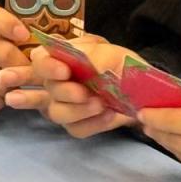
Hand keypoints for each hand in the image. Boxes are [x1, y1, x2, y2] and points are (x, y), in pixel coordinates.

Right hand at [1, 35, 137, 136]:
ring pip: (58, 113)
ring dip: (78, 110)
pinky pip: (76, 129)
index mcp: (61, 58)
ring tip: (100, 104)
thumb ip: (93, 56)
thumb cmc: (121, 64)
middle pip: (48, 89)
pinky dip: (93, 123)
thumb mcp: (111, 52)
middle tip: (84, 93)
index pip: (39, 60)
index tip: (64, 71)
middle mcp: (57, 82)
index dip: (46, 66)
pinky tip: (108, 114)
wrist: (141, 89)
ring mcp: (64, 105)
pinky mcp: (76, 124)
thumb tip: (83, 66)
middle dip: (66, 92)